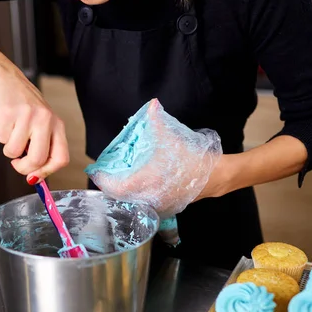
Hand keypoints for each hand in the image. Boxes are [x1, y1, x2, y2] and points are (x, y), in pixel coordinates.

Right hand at [0, 67, 69, 182]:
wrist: (7, 80)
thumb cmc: (26, 107)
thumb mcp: (42, 125)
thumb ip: (42, 148)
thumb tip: (35, 178)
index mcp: (57, 125)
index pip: (61, 158)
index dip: (47, 172)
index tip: (35, 176)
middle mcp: (45, 120)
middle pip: (38, 160)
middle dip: (24, 168)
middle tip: (17, 163)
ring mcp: (27, 116)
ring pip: (15, 152)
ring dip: (9, 149)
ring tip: (12, 133)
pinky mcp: (8, 113)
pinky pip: (1, 139)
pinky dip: (0, 136)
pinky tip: (5, 122)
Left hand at [87, 98, 221, 217]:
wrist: (214, 178)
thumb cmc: (191, 160)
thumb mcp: (171, 139)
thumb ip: (157, 121)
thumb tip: (152, 103)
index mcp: (143, 183)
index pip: (113, 187)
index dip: (102, 178)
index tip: (97, 169)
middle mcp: (146, 198)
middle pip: (118, 195)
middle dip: (110, 183)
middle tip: (105, 171)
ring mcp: (154, 206)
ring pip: (129, 201)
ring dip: (121, 190)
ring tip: (117, 176)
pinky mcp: (162, 208)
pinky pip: (141, 204)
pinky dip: (134, 195)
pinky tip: (135, 183)